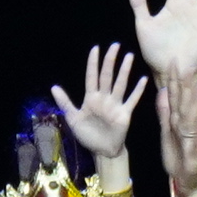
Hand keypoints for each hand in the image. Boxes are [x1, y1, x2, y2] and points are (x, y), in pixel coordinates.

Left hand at [54, 43, 146, 163]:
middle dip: (110, 61)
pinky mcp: (125, 113)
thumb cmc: (88, 135)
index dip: (93, 63)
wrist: (102, 151)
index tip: (95, 48)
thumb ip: (65, 103)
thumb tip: (53, 87)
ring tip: (128, 56)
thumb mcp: (73, 119)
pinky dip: (138, 90)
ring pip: (120, 84)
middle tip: (115, 45)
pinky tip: (143, 79)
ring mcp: (115, 104)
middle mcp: (104, 98)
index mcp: (91, 98)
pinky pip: (132, 100)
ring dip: (124, 71)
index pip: (91, 76)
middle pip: (107, 76)